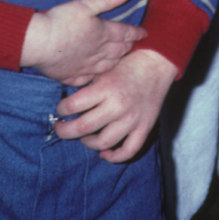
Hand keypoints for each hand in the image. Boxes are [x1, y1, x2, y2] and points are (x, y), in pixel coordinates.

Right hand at [21, 0, 147, 86]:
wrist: (39, 43)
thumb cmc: (61, 20)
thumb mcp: (85, 4)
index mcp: (104, 33)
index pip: (126, 33)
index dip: (136, 32)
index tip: (144, 33)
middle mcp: (99, 52)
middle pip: (119, 50)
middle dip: (128, 47)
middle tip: (134, 45)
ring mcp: (86, 66)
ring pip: (108, 66)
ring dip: (116, 62)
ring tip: (120, 59)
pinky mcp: (72, 76)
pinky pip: (89, 78)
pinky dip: (96, 76)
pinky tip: (96, 75)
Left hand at [53, 48, 176, 162]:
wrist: (158, 62)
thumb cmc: (128, 63)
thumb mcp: (104, 68)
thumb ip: (88, 86)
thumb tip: (68, 102)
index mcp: (105, 88)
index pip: (72, 105)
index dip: (61, 109)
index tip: (60, 109)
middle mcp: (118, 106)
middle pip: (83, 127)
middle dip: (65, 131)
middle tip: (61, 128)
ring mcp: (132, 119)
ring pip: (103, 142)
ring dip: (88, 143)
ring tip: (84, 136)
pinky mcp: (145, 127)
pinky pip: (129, 150)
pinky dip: (115, 157)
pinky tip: (105, 153)